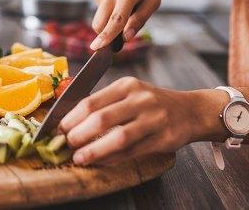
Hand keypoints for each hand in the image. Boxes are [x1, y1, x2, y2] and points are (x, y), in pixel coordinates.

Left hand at [58, 77, 224, 165]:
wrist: (191, 111)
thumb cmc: (153, 103)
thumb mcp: (131, 92)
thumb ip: (106, 103)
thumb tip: (72, 121)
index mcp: (127, 85)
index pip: (92, 101)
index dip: (72, 117)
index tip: (57, 128)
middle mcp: (140, 99)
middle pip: (102, 118)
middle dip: (79, 134)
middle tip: (65, 144)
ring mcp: (153, 119)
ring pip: (118, 138)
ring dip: (95, 150)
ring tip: (79, 158)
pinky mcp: (162, 138)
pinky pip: (132, 151)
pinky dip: (113, 158)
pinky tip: (100, 162)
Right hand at [90, 0, 166, 49]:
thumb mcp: (155, 1)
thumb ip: (140, 19)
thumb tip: (126, 37)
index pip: (116, 18)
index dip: (107, 35)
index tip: (97, 47)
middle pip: (101, 21)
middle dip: (106, 34)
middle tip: (121, 37)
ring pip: (99, 17)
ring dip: (110, 21)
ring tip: (127, 8)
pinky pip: (98, 9)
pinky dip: (108, 11)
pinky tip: (118, 1)